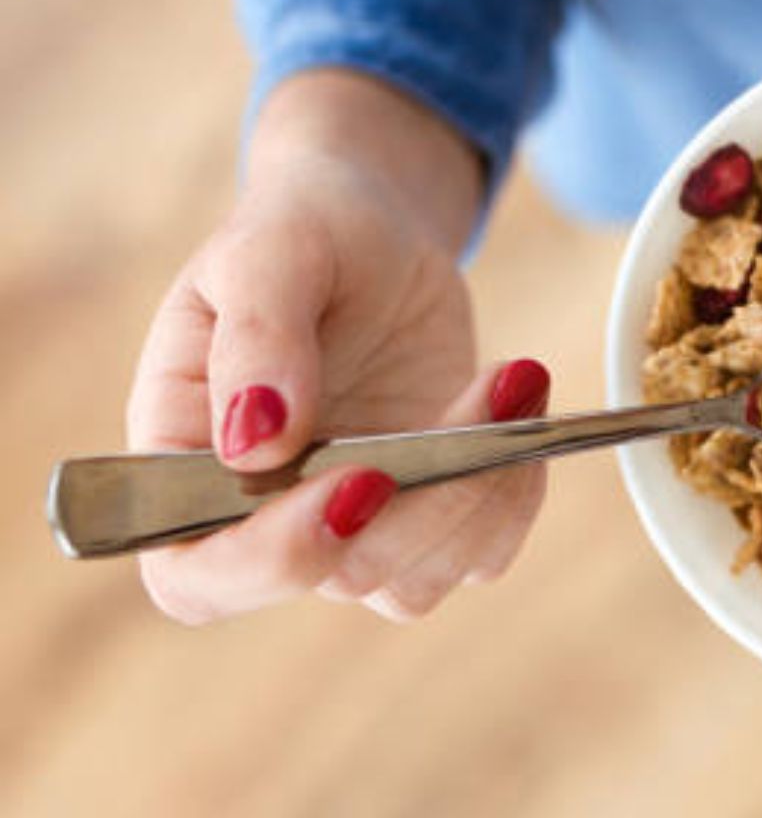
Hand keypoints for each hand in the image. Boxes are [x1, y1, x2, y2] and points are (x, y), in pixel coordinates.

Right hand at [129, 70, 551, 623]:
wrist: (370, 235)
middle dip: (420, 507)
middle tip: (478, 403)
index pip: (198, 577)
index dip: (275, 558)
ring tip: (512, 378)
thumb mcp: (265, 253)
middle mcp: (265, 520)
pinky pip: (483, 552)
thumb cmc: (297, 238)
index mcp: (184, 468)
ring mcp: (354, 528)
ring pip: (418, 582)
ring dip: (479, 493)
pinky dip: (515, 490)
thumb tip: (254, 446)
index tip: (361, 480)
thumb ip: (256, 339)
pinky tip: (523, 398)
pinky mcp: (431, 517)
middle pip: (338, 578)